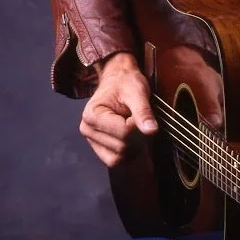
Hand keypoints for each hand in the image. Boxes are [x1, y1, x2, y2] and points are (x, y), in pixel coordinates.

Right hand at [79, 52, 156, 167]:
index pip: (124, 132)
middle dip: (138, 137)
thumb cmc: (126, 83)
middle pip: (122, 147)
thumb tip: (152, 131)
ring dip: (134, 146)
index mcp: (92, 115)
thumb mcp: (137, 92)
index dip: (138, 125)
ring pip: (119, 158)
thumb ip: (143, 111)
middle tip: (140, 120)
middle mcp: (87, 130)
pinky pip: (115, 160)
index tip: (140, 114)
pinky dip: (128, 153)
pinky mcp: (99, 148)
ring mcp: (92, 141)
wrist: (118, 80)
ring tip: (135, 127)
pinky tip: (132, 138)